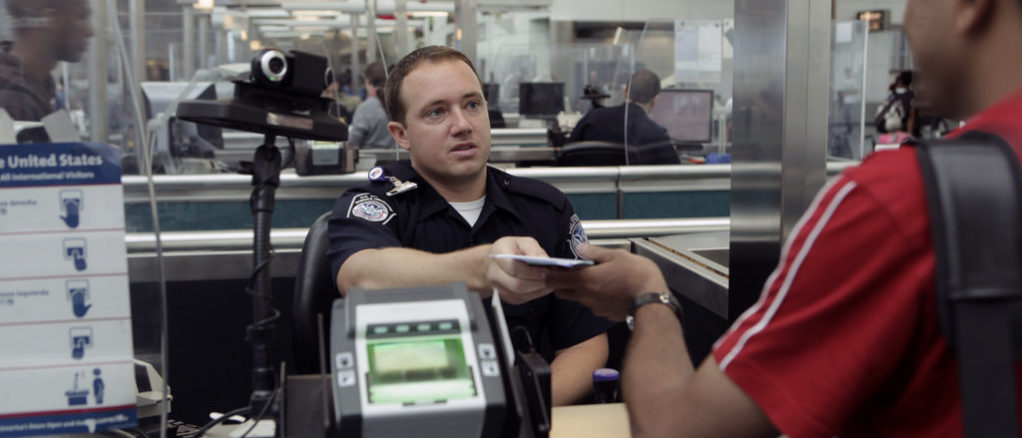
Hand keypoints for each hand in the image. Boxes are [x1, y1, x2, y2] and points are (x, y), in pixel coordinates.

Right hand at [486, 236, 552, 304]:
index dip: (531, 271)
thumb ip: (533, 249)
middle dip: (538, 283)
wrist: (494, 263)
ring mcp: (499, 287)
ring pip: (521, 294)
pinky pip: (523, 298)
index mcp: (499, 255)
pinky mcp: (506, 297)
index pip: (513, 267)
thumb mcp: (522, 242)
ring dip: (539, 289)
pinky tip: (544, 286)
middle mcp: (495, 273)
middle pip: (517, 285)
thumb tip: (545, 260)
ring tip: (551, 282)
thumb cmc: (510, 250)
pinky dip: (536, 293)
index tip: (546, 271)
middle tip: (552, 279)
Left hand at [546, 243, 667, 320]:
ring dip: (580, 289)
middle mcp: (586, 296)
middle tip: (570, 272)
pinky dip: (595, 297)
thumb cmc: (637, 276)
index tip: (551, 269)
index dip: (550, 274)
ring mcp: (595, 307)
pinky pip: (593, 304)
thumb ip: (595, 252)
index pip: (555, 280)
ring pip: (578, 298)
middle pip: (562, 292)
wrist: (652, 301)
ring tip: (595, 277)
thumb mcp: (616, 255)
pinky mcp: (604, 313)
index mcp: (585, 279)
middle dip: (561, 283)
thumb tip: (580, 248)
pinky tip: (608, 289)